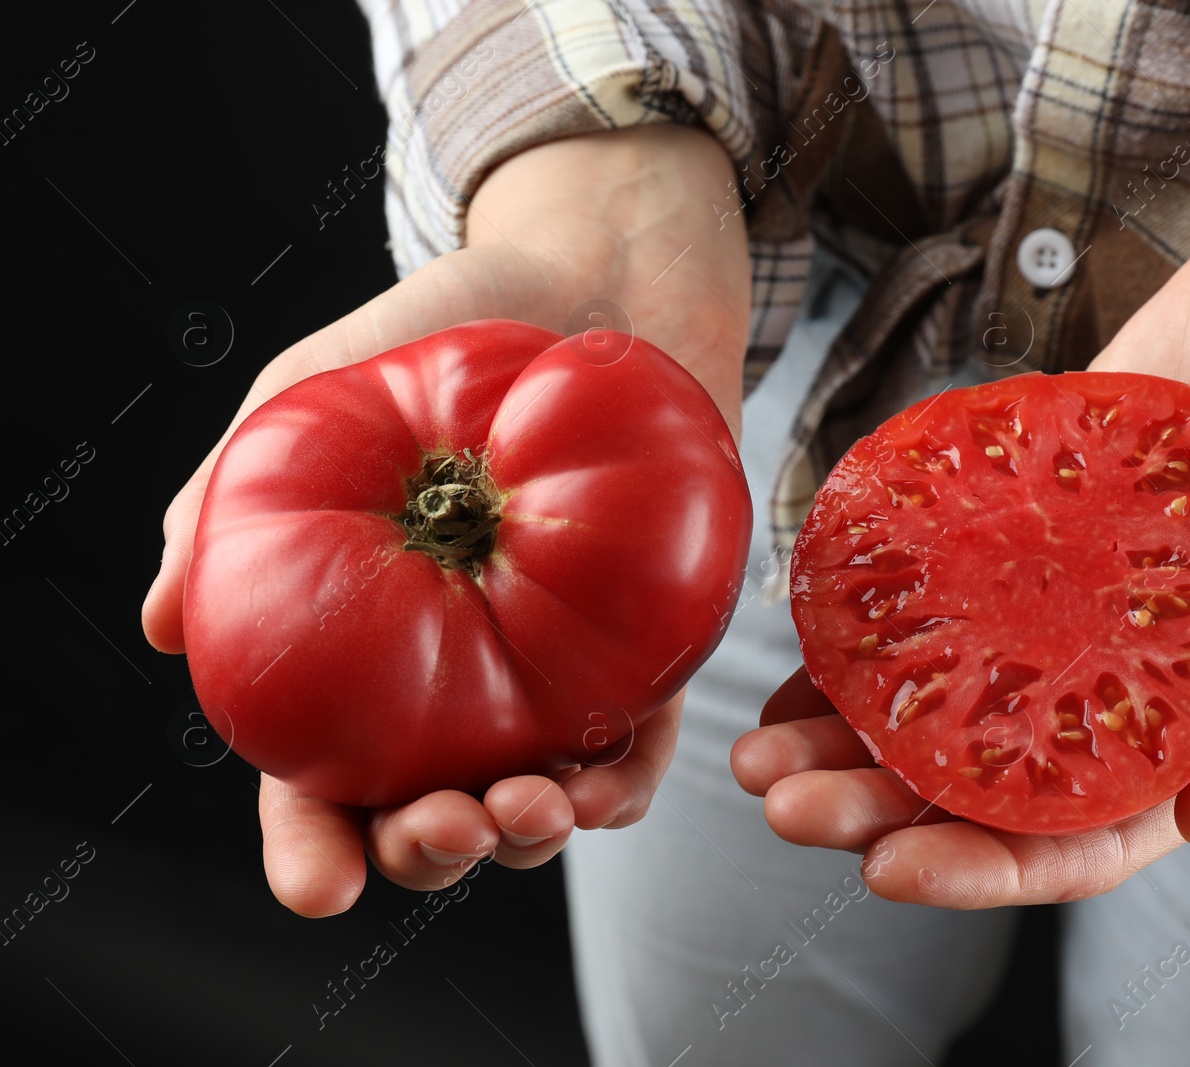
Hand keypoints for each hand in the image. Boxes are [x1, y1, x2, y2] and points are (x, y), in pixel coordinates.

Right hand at [143, 124, 750, 915]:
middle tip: (437, 830)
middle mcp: (455, 676)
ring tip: (524, 810)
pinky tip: (602, 789)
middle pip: (430, 815)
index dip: (312, 847)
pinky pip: (639, 748)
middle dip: (428, 857)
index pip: (320, 776)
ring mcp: (555, 670)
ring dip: (526, 840)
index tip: (319, 887)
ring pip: (535, 805)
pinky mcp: (650, 644)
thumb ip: (232, 496)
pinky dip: (623, 787)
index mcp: (359, 645)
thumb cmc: (445, 324)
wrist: (598, 267)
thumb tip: (157, 625)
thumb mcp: (313, 390)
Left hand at [733, 168, 1189, 907]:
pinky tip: (801, 644)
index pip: (1083, 834)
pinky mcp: (1022, 527)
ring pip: (938, 693)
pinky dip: (863, 625)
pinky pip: (932, 589)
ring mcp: (1060, 604)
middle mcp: (1115, 680)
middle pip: (980, 777)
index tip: (885, 869)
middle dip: (876, 804)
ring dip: (845, 732)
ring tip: (755, 746)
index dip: (985, 865)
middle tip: (782, 801)